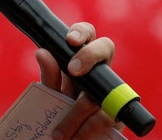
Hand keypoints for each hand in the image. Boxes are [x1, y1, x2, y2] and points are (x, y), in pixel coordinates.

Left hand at [35, 22, 124, 139]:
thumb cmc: (61, 111)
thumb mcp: (52, 93)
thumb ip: (49, 76)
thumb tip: (42, 52)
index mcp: (81, 59)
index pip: (87, 35)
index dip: (82, 31)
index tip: (70, 40)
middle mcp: (99, 70)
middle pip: (106, 47)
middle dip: (89, 54)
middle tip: (72, 71)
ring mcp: (112, 91)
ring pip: (101, 90)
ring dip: (77, 112)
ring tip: (59, 133)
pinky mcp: (119, 113)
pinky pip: (106, 116)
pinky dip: (88, 128)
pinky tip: (75, 137)